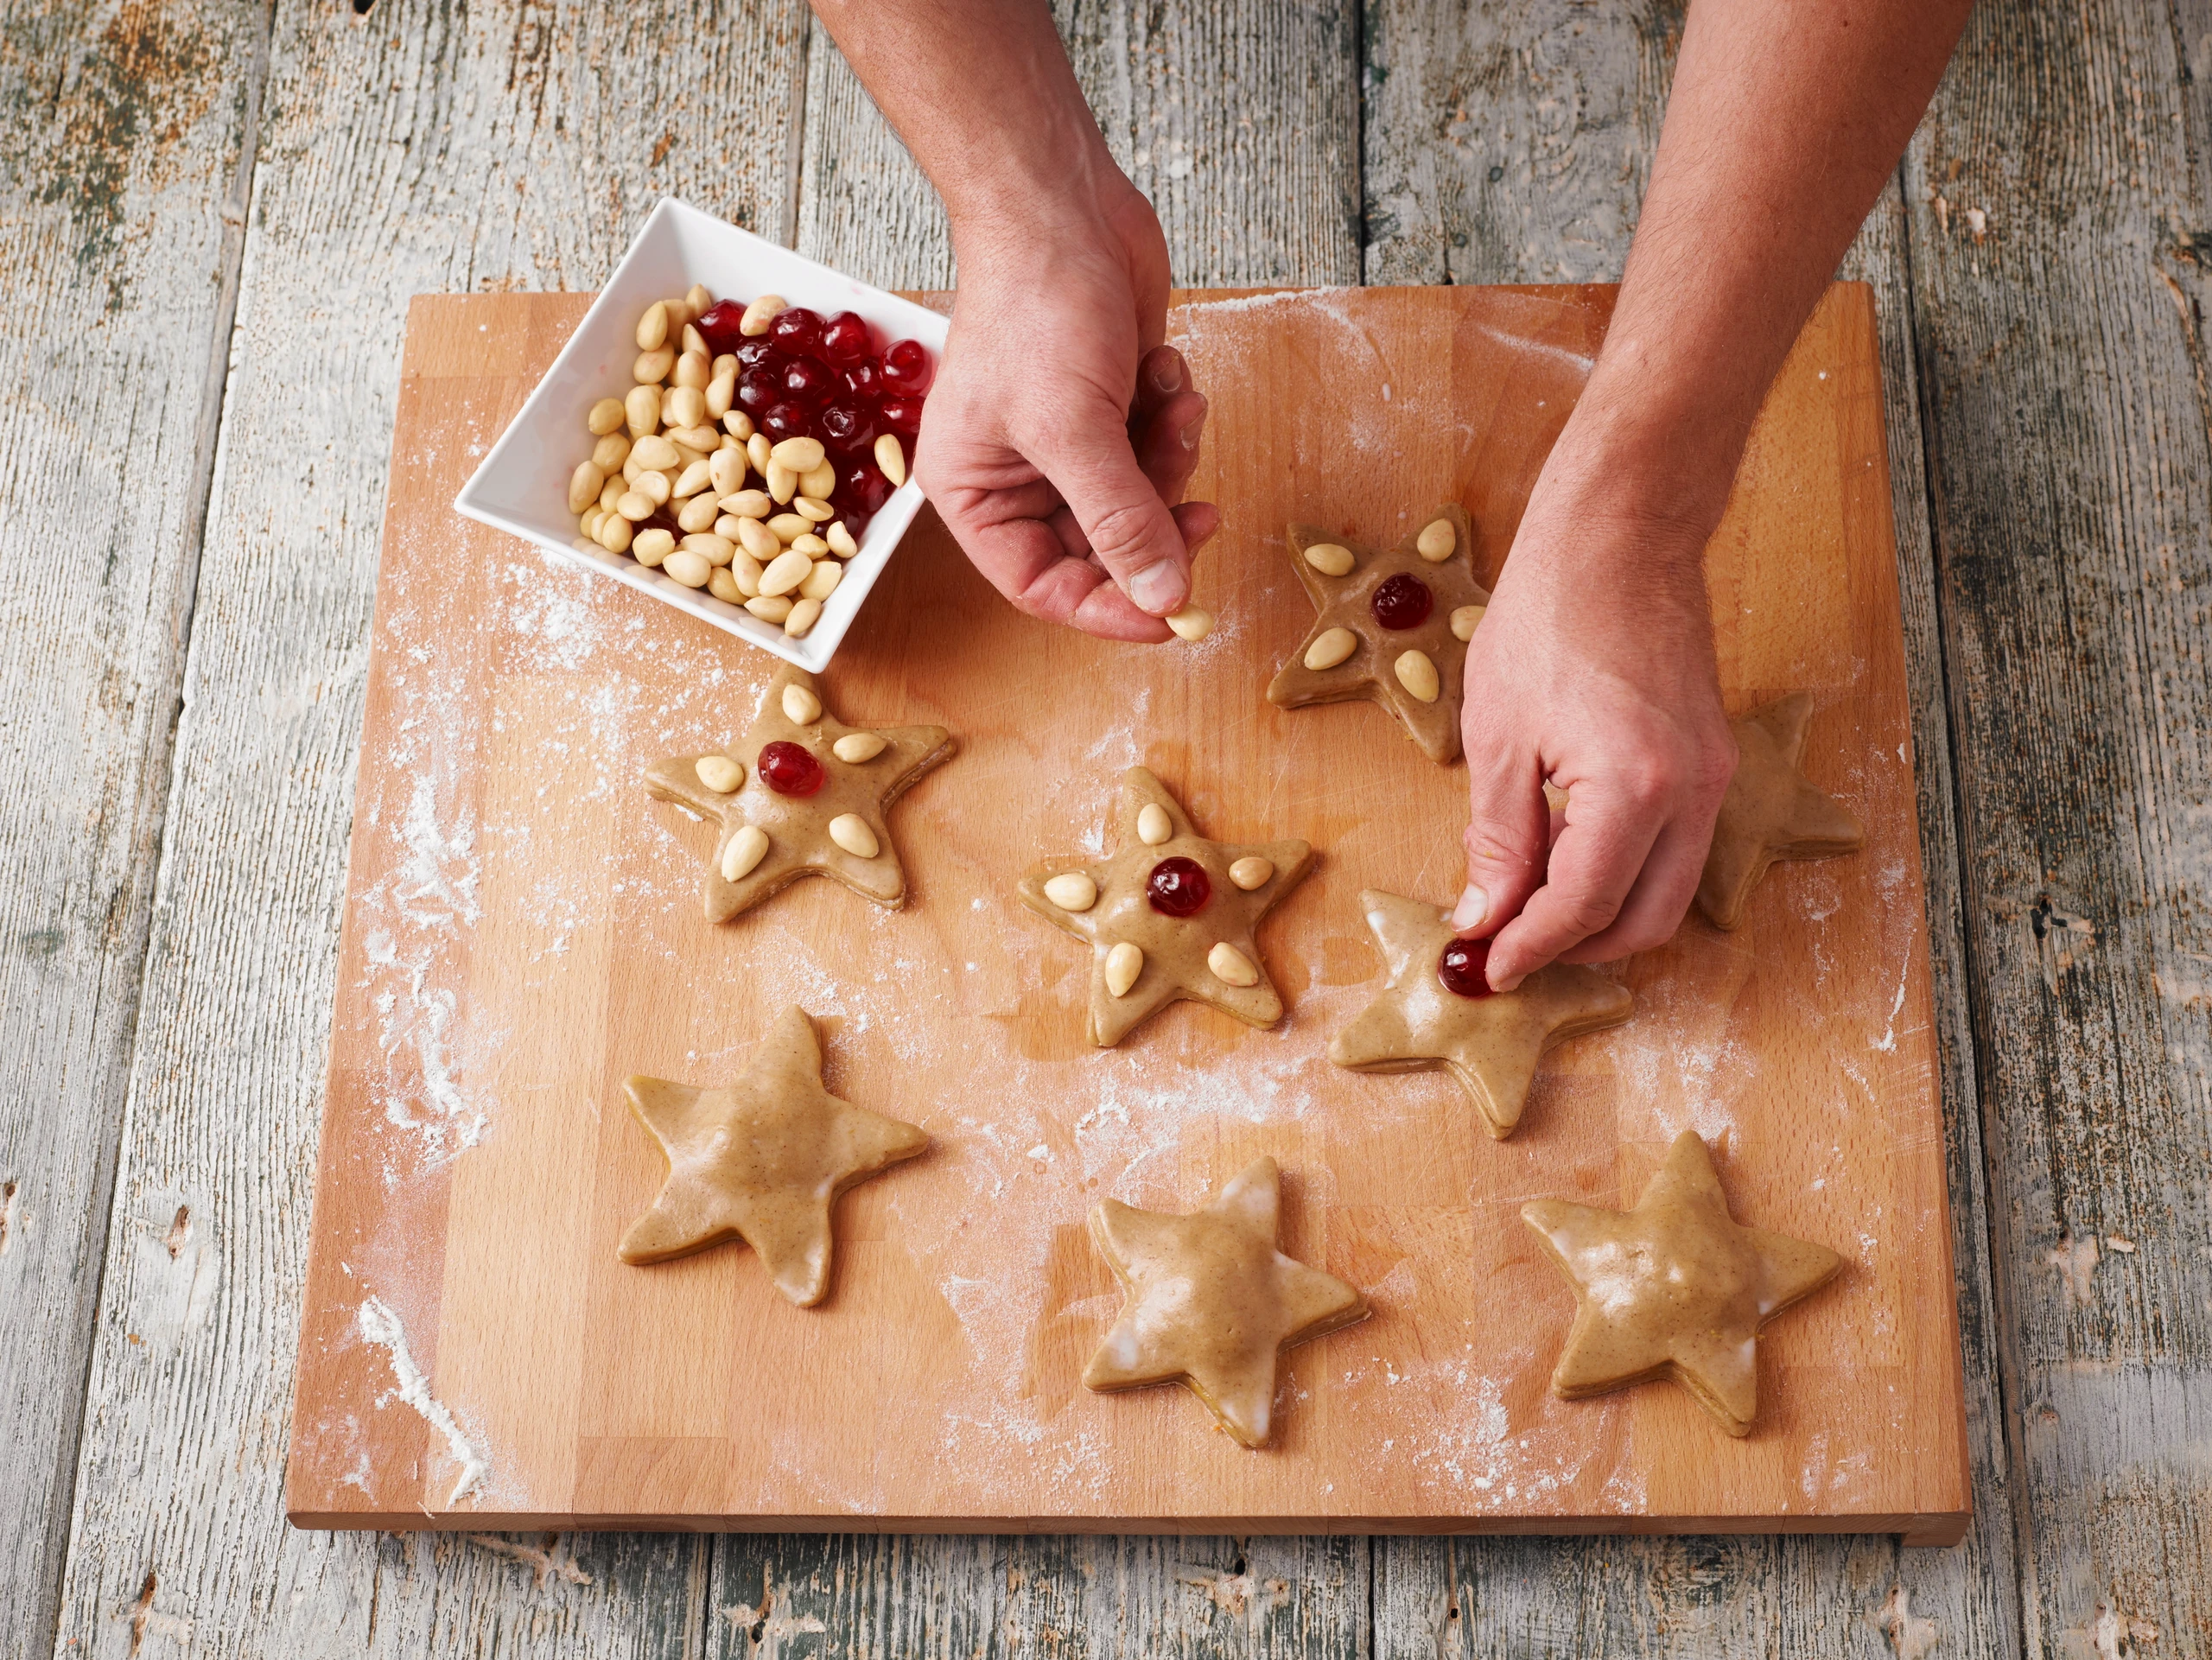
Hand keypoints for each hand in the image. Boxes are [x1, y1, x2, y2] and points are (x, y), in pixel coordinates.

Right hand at [917, 185, 1216, 640]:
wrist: (1062, 206)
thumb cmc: (1035, 307)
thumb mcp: (1076, 429)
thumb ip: (1120, 521)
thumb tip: (1161, 597)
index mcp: (977, 495)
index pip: (1042, 588)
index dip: (1107, 609)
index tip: (1171, 614)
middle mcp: (1017, 478)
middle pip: (1100, 552)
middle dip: (1155, 527)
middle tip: (1204, 516)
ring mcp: (1067, 443)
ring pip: (1140, 501)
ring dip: (1171, 459)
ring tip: (1174, 404)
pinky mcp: (1111, 408)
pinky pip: (1157, 450)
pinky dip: (1173, 417)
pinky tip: (1165, 368)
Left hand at [1453, 459, 1737, 989]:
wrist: (1620, 535)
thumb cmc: (1550, 616)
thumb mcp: (1497, 737)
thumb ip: (1497, 839)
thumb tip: (1486, 916)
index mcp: (1635, 788)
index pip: (1582, 906)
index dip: (1531, 948)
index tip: (1487, 969)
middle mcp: (1694, 792)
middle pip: (1645, 921)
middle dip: (1575, 949)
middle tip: (1509, 951)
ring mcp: (1714, 776)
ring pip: (1668, 890)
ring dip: (1604, 916)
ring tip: (1530, 912)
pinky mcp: (1714, 759)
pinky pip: (1677, 847)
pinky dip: (1626, 873)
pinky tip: (1567, 861)